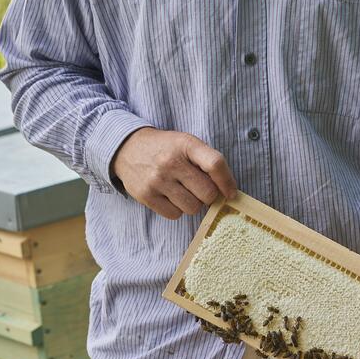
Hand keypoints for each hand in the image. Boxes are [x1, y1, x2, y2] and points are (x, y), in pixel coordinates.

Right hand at [112, 128, 237, 219]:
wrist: (128, 148)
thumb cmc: (166, 148)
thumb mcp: (186, 143)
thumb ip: (207, 161)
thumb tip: (228, 191)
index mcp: (186, 144)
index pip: (215, 164)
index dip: (227, 182)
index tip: (231, 192)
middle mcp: (171, 162)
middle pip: (207, 193)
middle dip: (208, 195)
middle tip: (200, 189)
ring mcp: (157, 180)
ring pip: (192, 207)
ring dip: (192, 203)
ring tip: (183, 191)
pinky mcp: (146, 195)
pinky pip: (174, 215)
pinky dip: (177, 209)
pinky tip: (170, 196)